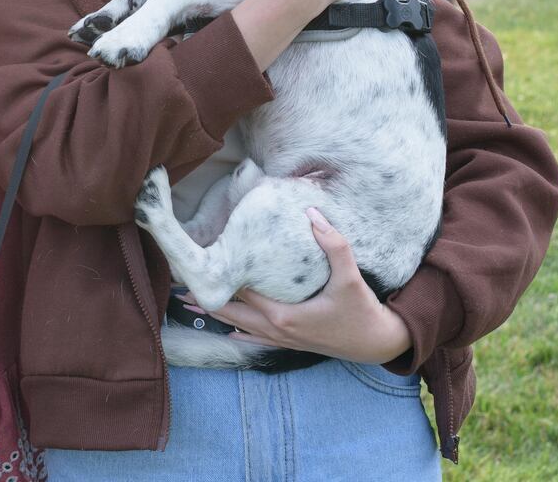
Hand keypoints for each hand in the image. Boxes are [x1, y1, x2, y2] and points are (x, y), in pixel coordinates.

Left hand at [206, 207, 412, 364]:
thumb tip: (312, 213)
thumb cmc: (362, 311)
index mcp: (283, 315)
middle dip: (205, 300)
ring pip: (240, 327)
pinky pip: (257, 339)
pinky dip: (239, 332)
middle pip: (231, 312)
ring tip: (190, 306)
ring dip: (216, 315)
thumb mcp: (350, 276)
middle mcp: (276, 330)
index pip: (242, 292)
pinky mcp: (291, 344)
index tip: (200, 263)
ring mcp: (283, 340)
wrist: (378, 343)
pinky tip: (228, 330)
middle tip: (178, 289)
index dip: (221, 277)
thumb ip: (333, 244)